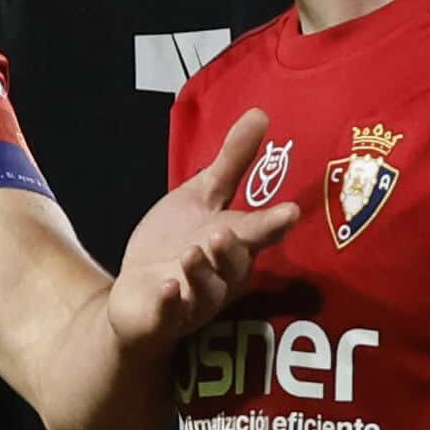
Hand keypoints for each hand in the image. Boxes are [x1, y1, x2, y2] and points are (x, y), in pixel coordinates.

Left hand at [104, 109, 304, 348]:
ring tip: (192, 253)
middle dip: (232, 251)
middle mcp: (221, 275)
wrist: (139, 293)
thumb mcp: (202, 196)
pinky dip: (170, 303)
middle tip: (225, 232)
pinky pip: (171, 313)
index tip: (290, 211)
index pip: (258, 232)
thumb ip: (233, 161)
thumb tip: (260, 112)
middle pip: (235, 265)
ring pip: (206, 290)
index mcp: (235, 243)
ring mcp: (194, 300)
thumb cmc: (177, 242)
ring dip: (201, 273)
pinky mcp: (165, 317)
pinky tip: (167, 288)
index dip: (273, 224)